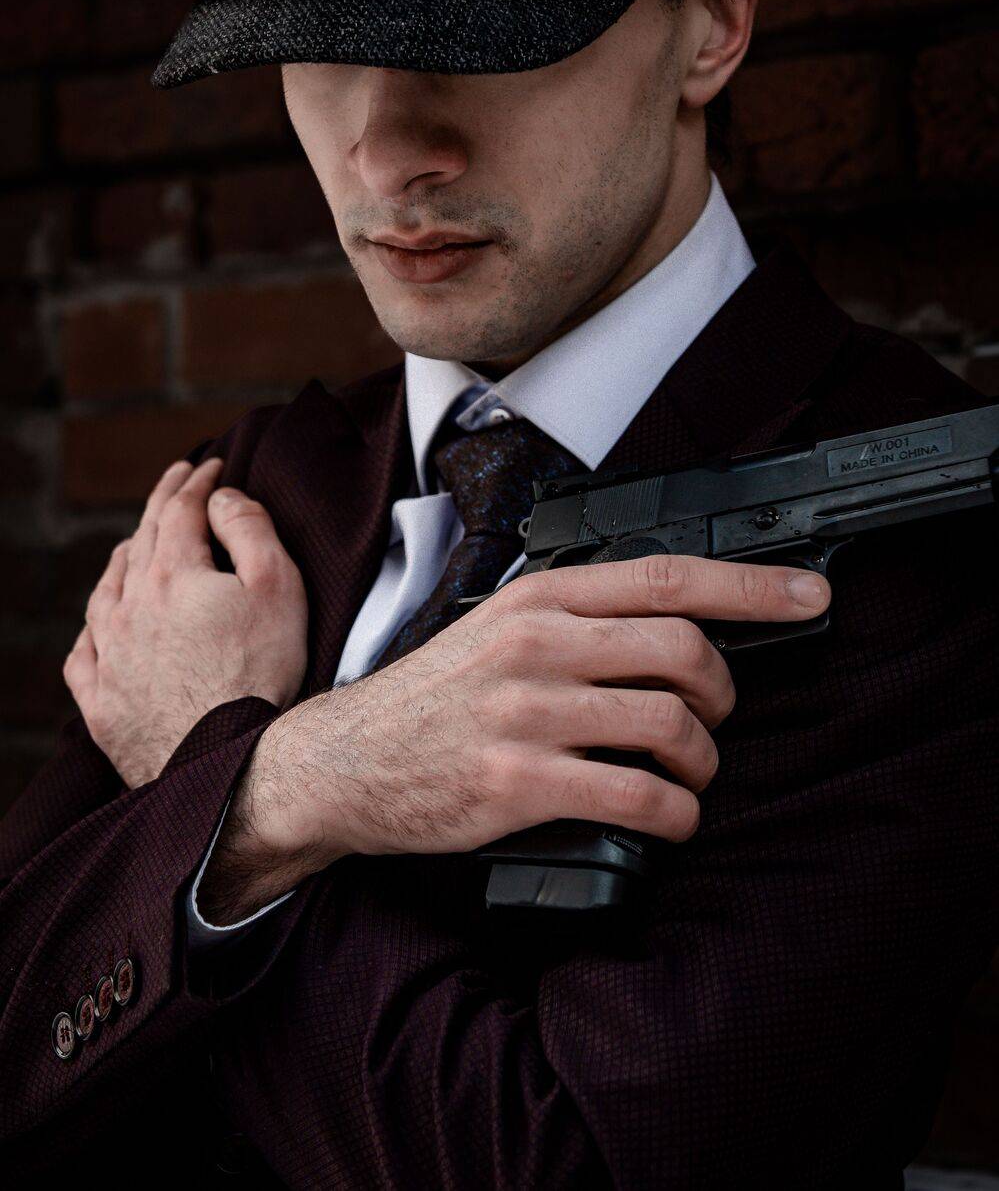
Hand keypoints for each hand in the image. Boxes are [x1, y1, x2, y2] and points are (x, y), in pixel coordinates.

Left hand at [63, 457, 307, 789]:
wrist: (229, 764)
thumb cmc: (262, 674)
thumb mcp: (278, 586)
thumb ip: (249, 529)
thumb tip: (220, 497)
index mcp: (171, 575)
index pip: (178, 510)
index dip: (196, 481)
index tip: (212, 464)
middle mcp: (128, 608)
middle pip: (139, 541)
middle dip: (161, 505)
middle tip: (178, 482)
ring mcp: (109, 657)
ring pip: (106, 591)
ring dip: (124, 559)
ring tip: (135, 544)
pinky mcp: (101, 703)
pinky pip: (85, 652)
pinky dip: (94, 626)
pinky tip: (101, 624)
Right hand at [200, 553, 830, 920]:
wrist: (342, 763)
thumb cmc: (432, 698)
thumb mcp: (497, 628)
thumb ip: (577, 618)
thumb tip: (676, 624)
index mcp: (537, 598)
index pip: (667, 576)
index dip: (752, 585)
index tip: (810, 594)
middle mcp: (536, 644)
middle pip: (686, 649)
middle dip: (725, 690)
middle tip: (713, 717)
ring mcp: (526, 714)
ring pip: (671, 726)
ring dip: (703, 761)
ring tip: (689, 775)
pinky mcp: (518, 785)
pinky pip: (638, 799)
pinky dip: (676, 816)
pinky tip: (667, 819)